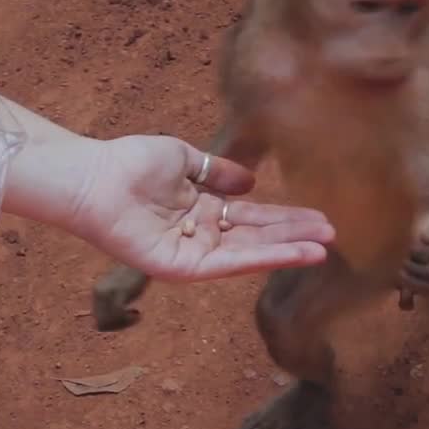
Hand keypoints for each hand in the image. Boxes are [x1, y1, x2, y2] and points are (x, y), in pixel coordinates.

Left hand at [63, 134, 334, 280]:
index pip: (253, 217)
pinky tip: (291, 252)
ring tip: (323, 248)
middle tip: (334, 234)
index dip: (286, 217)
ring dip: (287, 250)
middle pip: (257, 237)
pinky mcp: (182, 268)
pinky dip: (262, 258)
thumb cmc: (131, 163)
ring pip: (249, 254)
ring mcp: (193, 254)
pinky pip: (228, 264)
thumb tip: (251, 183)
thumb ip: (218, 172)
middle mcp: (202, 236)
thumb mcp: (185, 159)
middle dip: (295, 236)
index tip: (320, 216)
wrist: (95, 177)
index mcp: (204, 211)